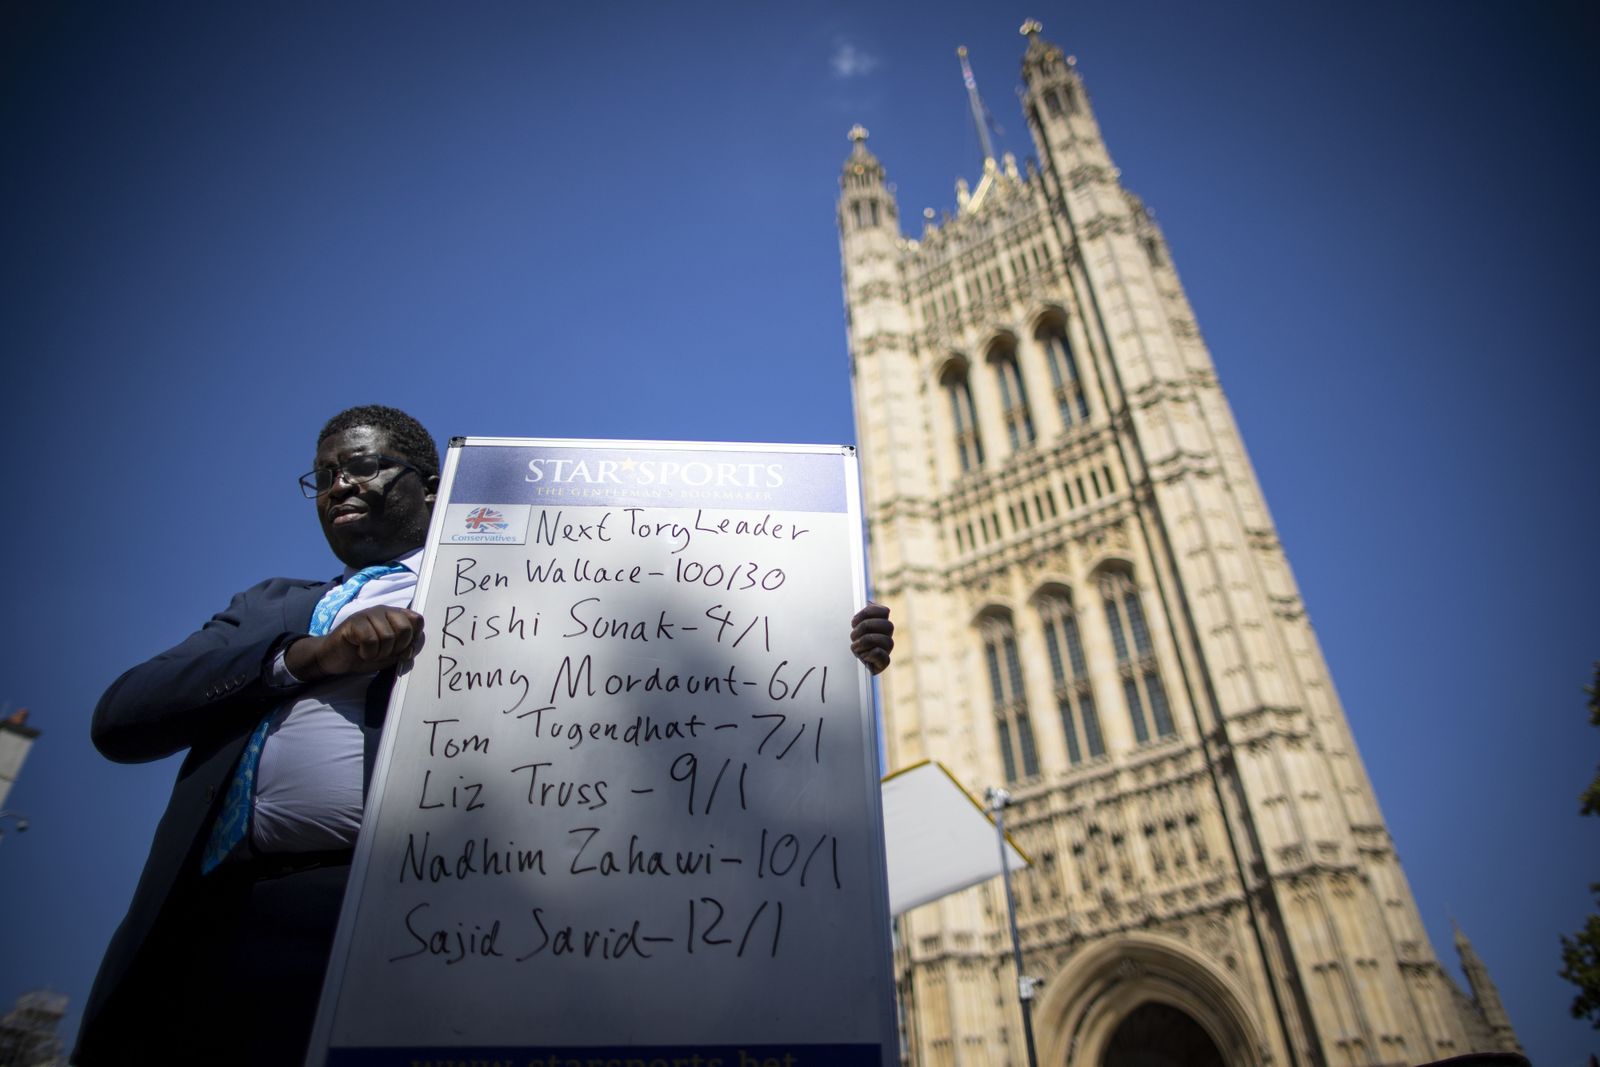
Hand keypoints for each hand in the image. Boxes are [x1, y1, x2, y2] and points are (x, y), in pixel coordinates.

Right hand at [284, 605, 424, 681]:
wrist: (334, 658)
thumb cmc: (364, 654)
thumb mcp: (389, 655)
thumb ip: (403, 650)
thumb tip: (412, 648)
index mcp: (395, 616)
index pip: (417, 620)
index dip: (412, 639)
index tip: (401, 650)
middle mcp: (384, 611)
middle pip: (405, 628)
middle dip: (396, 648)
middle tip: (383, 652)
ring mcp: (368, 614)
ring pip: (387, 636)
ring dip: (379, 653)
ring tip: (369, 652)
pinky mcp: (354, 622)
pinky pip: (370, 640)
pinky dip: (368, 652)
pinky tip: (361, 651)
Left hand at [850, 602, 893, 674]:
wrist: (852, 664)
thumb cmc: (854, 642)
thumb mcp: (855, 626)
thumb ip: (863, 614)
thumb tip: (868, 602)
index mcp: (882, 623)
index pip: (885, 611)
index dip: (868, 613)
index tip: (854, 621)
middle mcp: (887, 635)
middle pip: (887, 625)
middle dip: (865, 628)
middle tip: (854, 635)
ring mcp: (887, 648)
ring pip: (886, 640)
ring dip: (865, 642)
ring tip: (855, 646)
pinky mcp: (884, 662)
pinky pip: (883, 656)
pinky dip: (871, 655)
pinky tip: (864, 655)